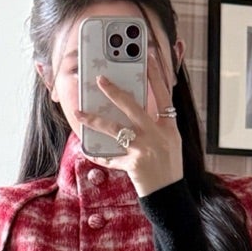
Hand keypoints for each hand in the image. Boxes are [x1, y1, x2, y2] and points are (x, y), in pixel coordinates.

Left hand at [79, 45, 182, 197]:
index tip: (149, 55)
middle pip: (134, 107)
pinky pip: (111, 158)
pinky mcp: (134, 165)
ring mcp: (145, 150)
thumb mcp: (171, 141)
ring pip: (116, 129)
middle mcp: (158, 135)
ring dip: (95, 120)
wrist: (170, 195)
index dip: (157, 74)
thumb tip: (139, 106)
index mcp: (169, 127)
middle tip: (100, 79)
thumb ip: (159, 124)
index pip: (164, 94)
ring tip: (80, 113)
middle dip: (115, 92)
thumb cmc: (169, 167)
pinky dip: (98, 155)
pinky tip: (85, 149)